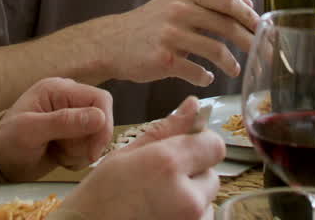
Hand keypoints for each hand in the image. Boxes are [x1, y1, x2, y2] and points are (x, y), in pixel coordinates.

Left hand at [0, 77, 112, 181]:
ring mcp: (73, 117)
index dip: (103, 124)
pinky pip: (91, 146)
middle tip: (69, 155)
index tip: (93, 149)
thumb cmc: (7, 141)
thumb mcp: (30, 131)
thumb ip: (64, 122)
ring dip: (82, 151)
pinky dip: (79, 157)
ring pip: (98, 135)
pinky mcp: (74, 135)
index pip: (100, 99)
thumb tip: (99, 117)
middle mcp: (70, 100)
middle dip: (90, 141)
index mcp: (60, 89)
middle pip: (103, 118)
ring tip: (60, 155)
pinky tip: (61, 158)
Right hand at [59, 96, 222, 219]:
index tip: (184, 149)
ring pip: (207, 198)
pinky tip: (161, 213)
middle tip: (162, 179)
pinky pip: (202, 218)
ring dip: (191, 196)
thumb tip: (192, 105)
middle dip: (193, 173)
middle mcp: (187, 195)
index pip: (214, 145)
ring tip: (159, 200)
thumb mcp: (126, 154)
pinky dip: (189, 215)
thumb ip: (166, 129)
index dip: (200, 143)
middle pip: (212, 174)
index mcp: (167, 164)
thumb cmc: (100, 197)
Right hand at [97, 0, 258, 86]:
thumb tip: (248, 4)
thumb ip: (212, 5)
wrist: (112, 42)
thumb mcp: (179, 4)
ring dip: (230, 63)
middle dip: (250, 42)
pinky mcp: (163, 59)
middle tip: (263, 54)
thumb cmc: (150, 23)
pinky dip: (206, 77)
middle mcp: (179, 9)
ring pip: (216, 50)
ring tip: (235, 69)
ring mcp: (170, 34)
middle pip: (227, 25)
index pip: (228, 0)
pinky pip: (197, 71)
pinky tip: (207, 77)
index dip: (250, 15)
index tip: (264, 28)